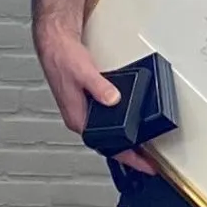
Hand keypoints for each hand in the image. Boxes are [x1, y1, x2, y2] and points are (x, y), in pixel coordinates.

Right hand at [31, 0, 154, 172]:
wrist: (54, 41)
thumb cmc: (62, 57)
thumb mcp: (83, 72)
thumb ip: (99, 87)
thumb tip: (112, 99)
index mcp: (78, 117)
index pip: (106, 145)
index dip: (128, 157)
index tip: (146, 165)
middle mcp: (81, 117)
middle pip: (108, 143)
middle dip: (130, 153)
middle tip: (152, 160)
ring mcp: (85, 109)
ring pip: (108, 132)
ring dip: (126, 140)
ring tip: (146, 146)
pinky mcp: (89, 100)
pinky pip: (107, 119)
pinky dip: (121, 124)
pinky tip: (131, 122)